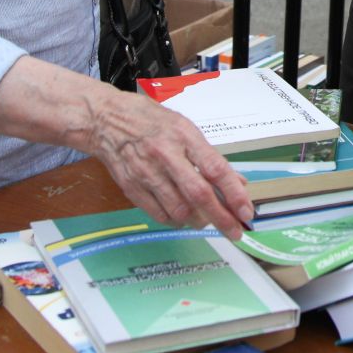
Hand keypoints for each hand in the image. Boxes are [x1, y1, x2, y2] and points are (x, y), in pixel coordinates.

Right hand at [89, 90, 253, 237]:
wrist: (106, 120)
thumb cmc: (150, 121)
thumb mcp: (185, 128)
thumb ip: (209, 156)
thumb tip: (236, 181)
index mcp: (184, 136)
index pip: (215, 169)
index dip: (234, 193)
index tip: (246, 211)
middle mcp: (166, 155)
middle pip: (199, 194)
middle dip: (221, 217)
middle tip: (236, 232)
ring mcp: (146, 173)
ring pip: (179, 209)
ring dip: (199, 220)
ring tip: (207, 220)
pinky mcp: (132, 187)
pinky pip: (159, 214)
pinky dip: (176, 220)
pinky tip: (183, 216)